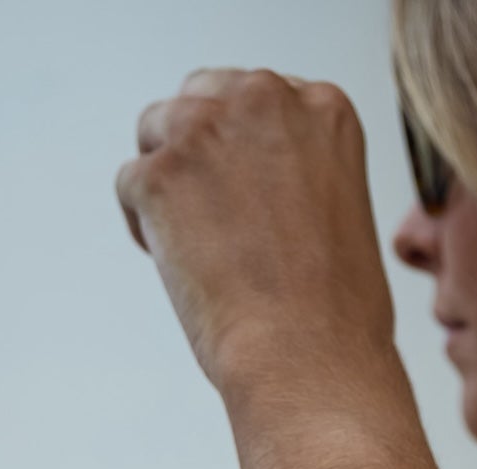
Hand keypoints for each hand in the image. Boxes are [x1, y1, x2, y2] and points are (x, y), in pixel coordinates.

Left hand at [115, 69, 395, 405]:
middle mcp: (264, 99)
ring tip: (199, 246)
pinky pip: (131, 184)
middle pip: (202, 98)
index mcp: (323, 107)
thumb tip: (253, 173)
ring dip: (170, 183)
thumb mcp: (345, 208)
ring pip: (157, 131)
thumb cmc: (339, 314)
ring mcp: (205, 131)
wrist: (311, 362)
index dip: (247, 147)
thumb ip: (300, 166)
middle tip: (217, 219)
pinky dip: (147, 227)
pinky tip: (182, 269)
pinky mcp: (158, 173)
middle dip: (201, 152)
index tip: (253, 193)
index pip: (257, 97)